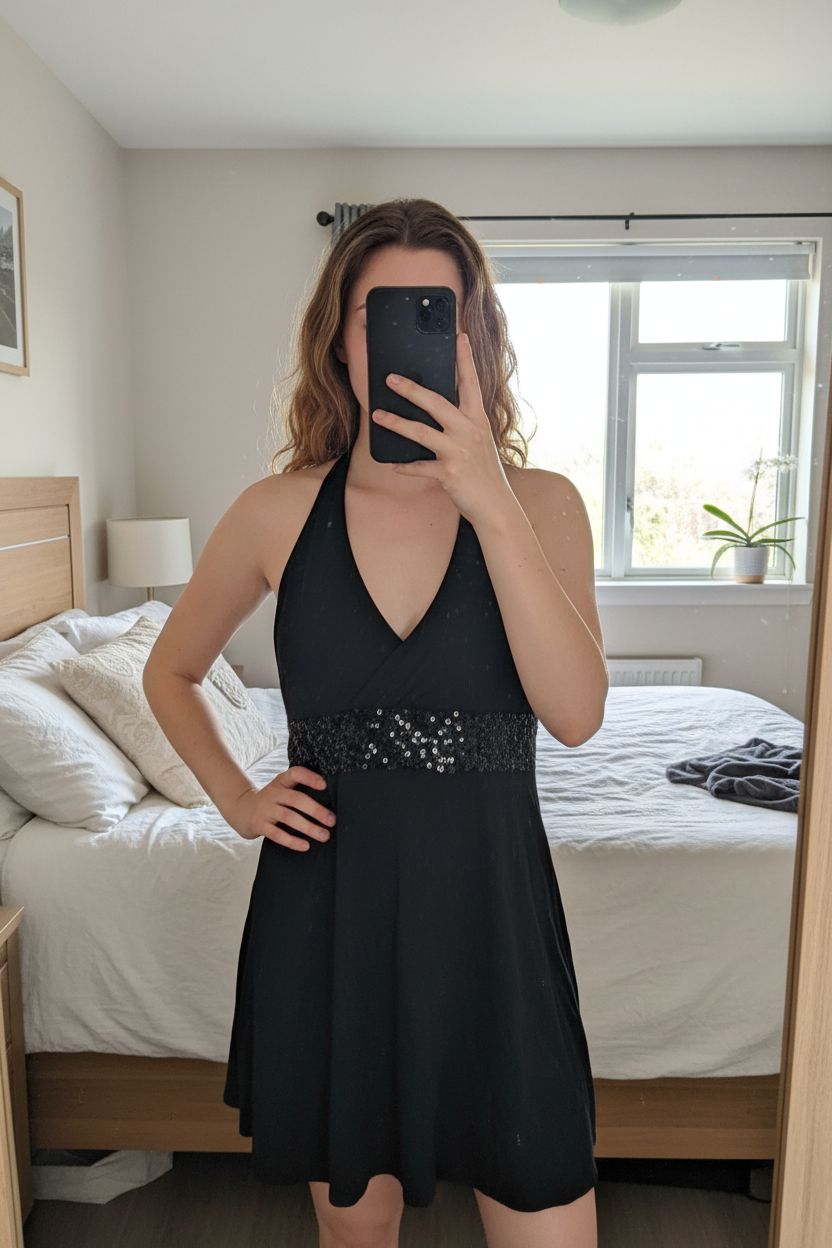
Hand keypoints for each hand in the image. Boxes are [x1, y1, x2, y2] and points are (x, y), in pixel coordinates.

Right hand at [231, 765, 335, 850]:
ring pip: (289, 817)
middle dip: (316, 810)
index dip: (309, 777)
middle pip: (296, 799)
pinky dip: (292, 841)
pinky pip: (277, 834)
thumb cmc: (269, 801)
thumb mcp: (280, 790)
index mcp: (280, 782)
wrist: (238, 808)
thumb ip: (297, 792)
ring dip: (308, 827)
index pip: (295, 773)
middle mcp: (273, 793)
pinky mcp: (258, 824)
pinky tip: (305, 845)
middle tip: (331, 820)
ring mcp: (264, 809)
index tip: (324, 785)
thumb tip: (326, 808)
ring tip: (324, 835)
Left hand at [370, 332, 515, 526]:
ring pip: (421, 432)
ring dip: (396, 423)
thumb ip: (463, 424)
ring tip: (377, 415)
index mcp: (478, 420)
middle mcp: (469, 431)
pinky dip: (405, 466)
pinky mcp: (449, 473)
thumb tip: (439, 409)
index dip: (465, 359)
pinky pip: (420, 467)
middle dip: (411, 389)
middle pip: (436, 403)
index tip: (459, 336)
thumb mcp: (479, 442)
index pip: (471, 383)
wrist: (496, 506)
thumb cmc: (485, 473)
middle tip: (390, 378)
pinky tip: (391, 464)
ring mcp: (458, 452)